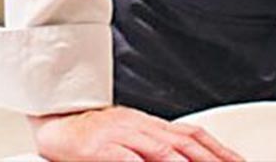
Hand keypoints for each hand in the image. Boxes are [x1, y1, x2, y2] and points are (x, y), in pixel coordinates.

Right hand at [30, 105, 243, 161]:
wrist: (57, 117)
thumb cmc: (94, 133)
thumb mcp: (131, 137)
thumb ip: (158, 148)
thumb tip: (188, 157)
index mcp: (151, 125)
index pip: (193, 135)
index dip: (219, 150)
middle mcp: (140, 127)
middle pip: (183, 143)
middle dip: (210, 159)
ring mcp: (119, 135)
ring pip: (158, 149)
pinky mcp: (97, 146)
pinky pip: (120, 156)